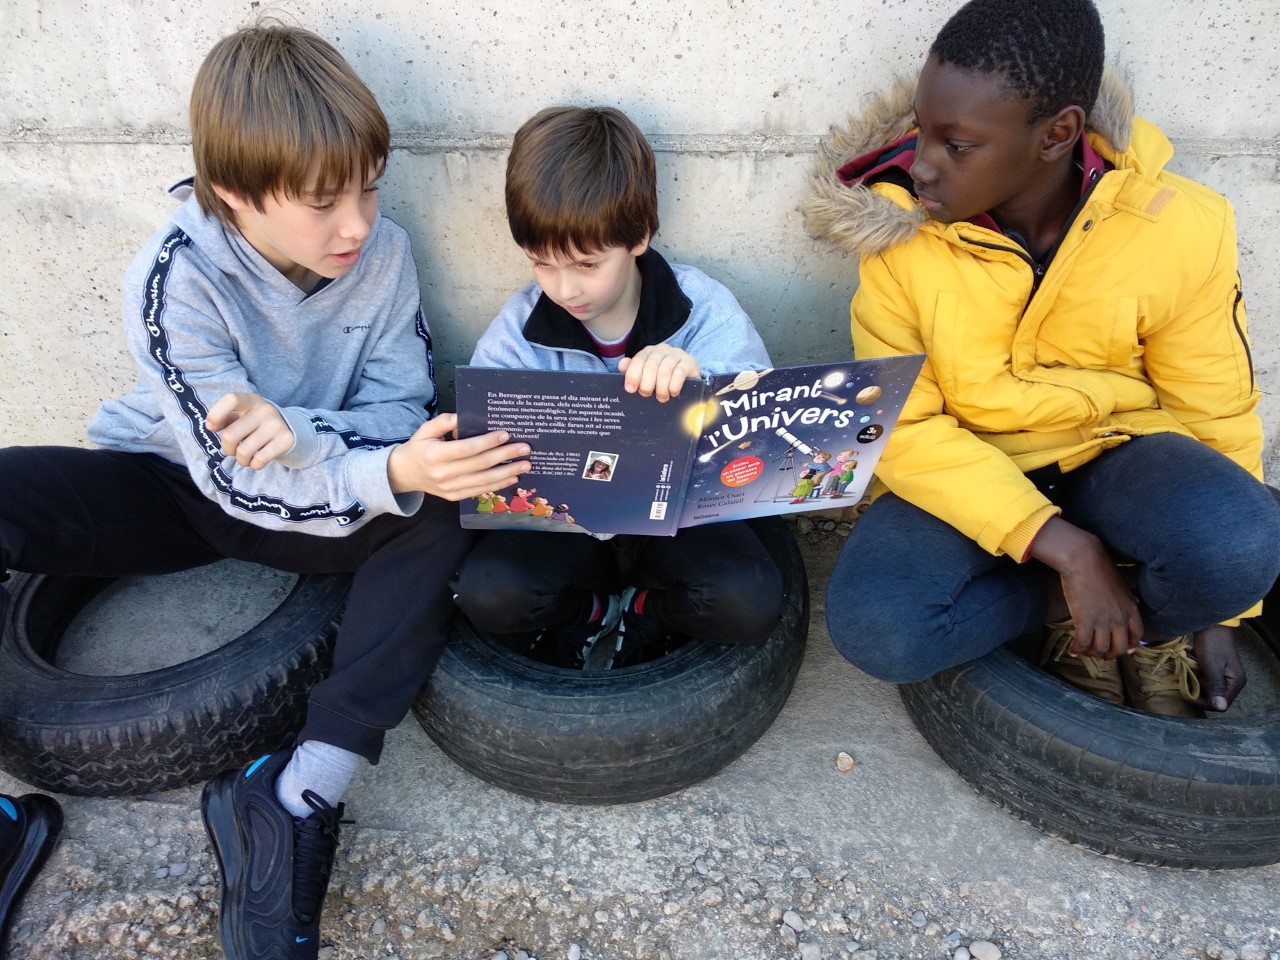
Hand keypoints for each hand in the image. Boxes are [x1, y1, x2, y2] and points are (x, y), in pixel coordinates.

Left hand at [206, 392, 295, 469]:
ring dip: (241, 460)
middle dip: (227, 448)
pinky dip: (254, 465)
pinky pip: (260, 460)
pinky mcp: (286, 440)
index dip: (216, 414)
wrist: (288, 429)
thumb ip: (224, 418)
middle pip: (230, 435)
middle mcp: (265, 410)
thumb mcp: (241, 415)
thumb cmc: (255, 423)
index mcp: (250, 400)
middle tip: (232, 450)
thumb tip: (211, 426)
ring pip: (244, 451)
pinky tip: (257, 461)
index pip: (231, 399)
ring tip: (245, 457)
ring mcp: (276, 424)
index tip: (212, 427)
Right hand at [387, 413, 530, 500]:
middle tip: (524, 448)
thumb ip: (444, 422)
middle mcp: (442, 474)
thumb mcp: (425, 429)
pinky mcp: (454, 497)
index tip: (505, 434)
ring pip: (483, 481)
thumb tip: (463, 416)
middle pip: (479, 465)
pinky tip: (512, 477)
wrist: (404, 474)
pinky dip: (498, 485)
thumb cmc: (419, 447)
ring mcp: (449, 488)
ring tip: (525, 464)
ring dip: (507, 472)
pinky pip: (479, 491)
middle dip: (504, 456)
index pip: (466, 448)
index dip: (487, 442)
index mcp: (434, 454)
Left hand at [618, 345, 699, 401]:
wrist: (688, 378)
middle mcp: (663, 349)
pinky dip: (674, 386)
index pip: (638, 360)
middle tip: (647, 395)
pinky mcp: (690, 362)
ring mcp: (677, 354)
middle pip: (651, 365)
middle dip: (647, 384)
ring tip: (661, 398)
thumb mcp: (646, 375)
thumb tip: (622, 366)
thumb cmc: (662, 379)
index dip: (633, 375)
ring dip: (661, 388)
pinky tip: (673, 393)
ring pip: (665, 371)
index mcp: (649, 351)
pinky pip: (679, 373)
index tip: (630, 389)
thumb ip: (633, 370)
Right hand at [1028, 517, 1142, 657]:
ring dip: (1091, 653)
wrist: (1084, 560)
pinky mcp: (1085, 622)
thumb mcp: (1122, 585)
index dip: (1131, 646)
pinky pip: (1083, 644)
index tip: (1125, 650)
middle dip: (1109, 654)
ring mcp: (1103, 622)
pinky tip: (1071, 650)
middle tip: (1100, 653)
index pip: (1136, 635)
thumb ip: (1127, 598)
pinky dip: (1077, 650)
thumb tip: (1135, 603)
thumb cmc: (1100, 567)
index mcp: (1131, 609)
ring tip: (1083, 650)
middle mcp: (1120, 619)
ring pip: (1100, 649)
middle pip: (1119, 648)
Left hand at [1191, 624, 1245, 711]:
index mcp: (1235, 682)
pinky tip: (1190, 667)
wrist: (1211, 623)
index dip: (1204, 703)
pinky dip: (1196, 675)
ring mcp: (1224, 675)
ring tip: (1187, 673)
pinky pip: (1205, 679)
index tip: (1188, 694)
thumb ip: (1215, 687)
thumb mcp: (1212, 666)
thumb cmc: (1212, 644)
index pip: (1221, 705)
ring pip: (1207, 688)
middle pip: (1213, 697)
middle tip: (1185, 682)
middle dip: (1198, 692)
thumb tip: (1220, 708)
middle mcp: (1232, 681)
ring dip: (1195, 683)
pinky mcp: (1215, 669)